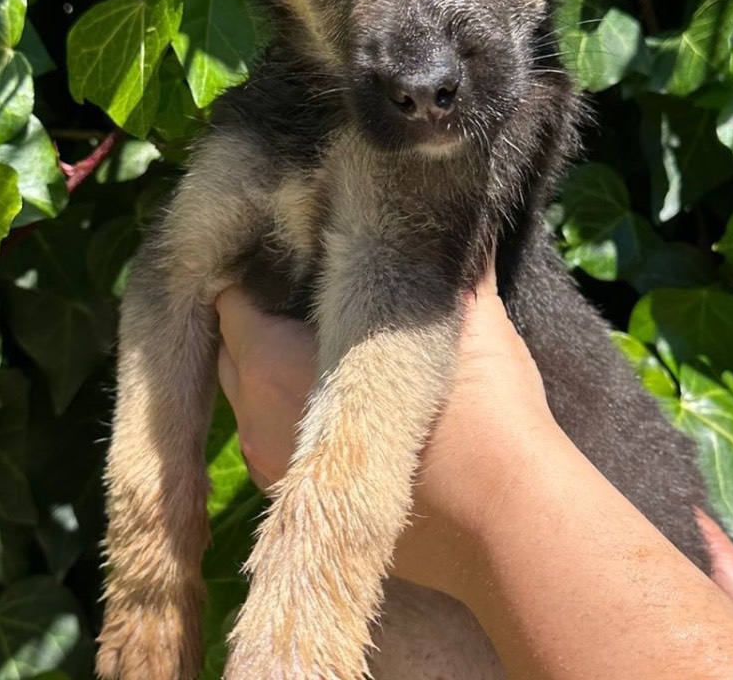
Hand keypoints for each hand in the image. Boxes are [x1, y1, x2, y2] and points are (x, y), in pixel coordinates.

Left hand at [215, 265, 559, 596]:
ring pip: (250, 401)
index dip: (261, 274)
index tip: (298, 258)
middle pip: (232, 351)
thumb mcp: (464, 314)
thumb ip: (441, 261)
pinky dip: (294, 417)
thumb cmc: (476, 408)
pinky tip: (345, 405)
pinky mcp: (299, 507)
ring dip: (276, 373)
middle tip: (314, 300)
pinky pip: (275, 443)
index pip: (230, 298)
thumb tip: (451, 210)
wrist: (501, 523)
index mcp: (270, 360)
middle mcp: (254, 417)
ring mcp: (271, 468)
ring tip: (332, 351)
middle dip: (261, 324)